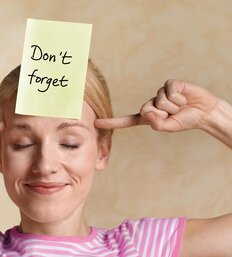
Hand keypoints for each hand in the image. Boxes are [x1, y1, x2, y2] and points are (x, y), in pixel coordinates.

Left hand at [95, 80, 219, 131]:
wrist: (204, 111)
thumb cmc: (185, 120)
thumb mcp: (170, 126)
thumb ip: (157, 124)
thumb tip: (148, 114)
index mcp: (148, 117)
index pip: (127, 121)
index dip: (112, 122)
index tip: (96, 123)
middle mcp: (151, 104)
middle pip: (146, 110)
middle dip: (162, 114)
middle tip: (173, 113)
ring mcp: (159, 93)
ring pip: (159, 102)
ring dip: (173, 107)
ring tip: (180, 106)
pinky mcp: (169, 84)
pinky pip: (169, 92)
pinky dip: (179, 98)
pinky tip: (183, 97)